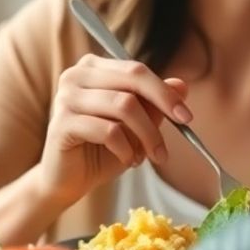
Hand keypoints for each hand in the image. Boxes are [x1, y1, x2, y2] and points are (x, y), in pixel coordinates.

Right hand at [38, 54, 192, 205]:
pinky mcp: (62, 123)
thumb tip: (181, 85)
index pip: (137, 70)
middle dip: (162, 105)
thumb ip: (154, 103)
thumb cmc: (102, 149)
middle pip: (132, 80)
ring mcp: (66, 97)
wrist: (67, 181)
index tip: (186, 115)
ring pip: (124, 106)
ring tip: (149, 155)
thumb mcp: (136, 125)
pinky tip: (129, 160)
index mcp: (94, 68)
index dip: (165, 91)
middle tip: (182, 127)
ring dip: (147, 135)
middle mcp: (76, 75)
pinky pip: (108, 131)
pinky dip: (127, 148)